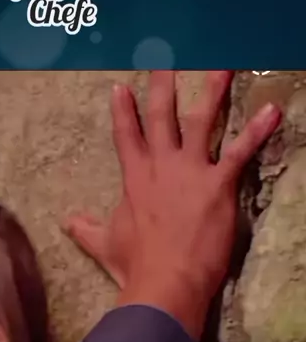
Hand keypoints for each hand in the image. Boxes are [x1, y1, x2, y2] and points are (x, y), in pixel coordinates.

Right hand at [63, 71, 280, 339]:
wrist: (163, 282)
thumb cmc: (134, 266)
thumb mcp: (104, 245)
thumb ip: (86, 229)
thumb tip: (68, 221)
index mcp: (135, 179)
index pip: (126, 137)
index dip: (124, 111)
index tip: (121, 87)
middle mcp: (161, 167)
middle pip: (162, 117)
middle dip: (164, 86)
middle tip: (169, 59)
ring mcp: (189, 172)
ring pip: (202, 121)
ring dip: (213, 92)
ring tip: (223, 65)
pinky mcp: (217, 184)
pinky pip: (240, 152)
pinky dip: (257, 131)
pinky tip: (272, 111)